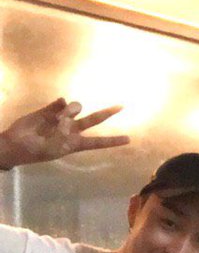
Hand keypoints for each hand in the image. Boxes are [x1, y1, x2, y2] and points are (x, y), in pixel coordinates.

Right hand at [0, 99, 127, 168]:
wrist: (16, 143)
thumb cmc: (38, 150)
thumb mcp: (55, 147)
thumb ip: (64, 132)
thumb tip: (67, 115)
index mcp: (75, 143)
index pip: (98, 142)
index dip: (113, 141)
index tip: (128, 139)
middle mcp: (72, 129)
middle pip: (94, 120)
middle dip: (107, 112)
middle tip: (122, 106)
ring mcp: (62, 118)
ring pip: (76, 108)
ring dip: (71, 111)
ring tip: (59, 118)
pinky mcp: (50, 110)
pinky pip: (61, 102)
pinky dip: (61, 104)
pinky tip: (58, 107)